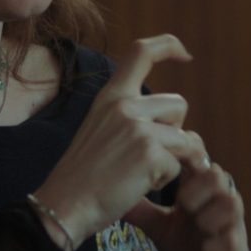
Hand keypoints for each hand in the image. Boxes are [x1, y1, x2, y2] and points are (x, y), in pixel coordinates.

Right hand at [33, 34, 194, 247]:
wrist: (65, 205)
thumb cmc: (83, 176)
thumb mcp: (98, 128)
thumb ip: (130, 115)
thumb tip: (176, 118)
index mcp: (110, 95)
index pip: (142, 52)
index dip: (169, 46)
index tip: (184, 54)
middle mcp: (125, 105)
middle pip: (179, 104)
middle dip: (176, 130)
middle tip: (153, 153)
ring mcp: (138, 128)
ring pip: (186, 138)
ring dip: (176, 159)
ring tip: (144, 173)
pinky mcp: (150, 153)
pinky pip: (180, 165)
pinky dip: (166, 179)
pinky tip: (138, 185)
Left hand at [124, 138, 250, 250]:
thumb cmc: (185, 244)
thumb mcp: (158, 225)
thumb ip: (140, 207)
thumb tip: (110, 187)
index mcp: (199, 189)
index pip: (197, 158)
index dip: (184, 159)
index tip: (165, 171)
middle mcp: (219, 201)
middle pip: (217, 174)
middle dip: (198, 186)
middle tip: (182, 203)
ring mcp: (232, 223)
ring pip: (232, 202)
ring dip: (211, 213)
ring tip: (197, 225)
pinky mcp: (239, 248)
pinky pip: (235, 238)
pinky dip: (219, 243)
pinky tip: (206, 250)